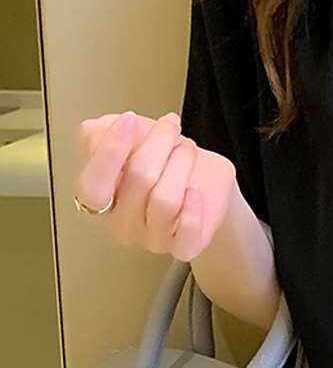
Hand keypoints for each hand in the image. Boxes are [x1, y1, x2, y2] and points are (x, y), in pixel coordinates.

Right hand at [75, 111, 236, 260]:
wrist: (204, 185)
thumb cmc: (163, 163)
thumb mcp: (131, 138)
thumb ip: (104, 134)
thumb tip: (94, 133)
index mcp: (98, 202)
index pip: (92, 186)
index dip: (109, 151)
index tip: (129, 120)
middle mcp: (121, 224)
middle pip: (138, 180)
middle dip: (158, 143)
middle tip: (170, 124)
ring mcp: (152, 238)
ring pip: (165, 199)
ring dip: (181, 162)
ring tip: (187, 148)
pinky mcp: (183, 246)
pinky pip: (186, 235)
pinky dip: (193, 211)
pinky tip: (196, 189)